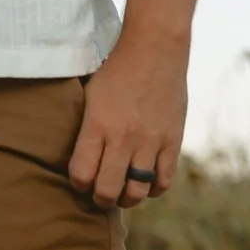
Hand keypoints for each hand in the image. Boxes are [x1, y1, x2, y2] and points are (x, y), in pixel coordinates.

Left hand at [68, 33, 188, 209]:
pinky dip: (152, 189)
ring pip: (136, 192)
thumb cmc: (116, 70)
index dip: (78, 184)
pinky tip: (145, 182)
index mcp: (97, 124)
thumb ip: (85, 127)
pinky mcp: (172, 141)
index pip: (81, 174)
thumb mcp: (89, 94)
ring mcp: (150, 141)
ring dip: (126, 198)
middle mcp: (123, 137)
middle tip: (99, 194)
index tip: (80, 181)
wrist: (154, 49)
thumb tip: (77, 156)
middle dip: (99, 199)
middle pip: (107, 190)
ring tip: (122, 191)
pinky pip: (163, 181)